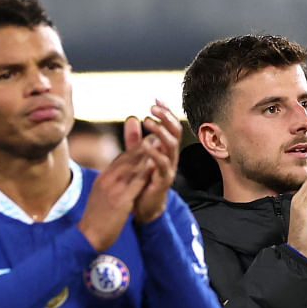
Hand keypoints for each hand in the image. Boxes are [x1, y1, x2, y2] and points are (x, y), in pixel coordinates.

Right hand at [78, 136, 153, 251]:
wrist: (87, 236)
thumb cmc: (94, 221)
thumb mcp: (98, 198)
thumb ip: (107, 187)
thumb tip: (114, 181)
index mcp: (103, 179)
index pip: (119, 160)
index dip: (134, 149)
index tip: (144, 141)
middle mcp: (107, 180)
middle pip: (127, 159)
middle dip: (142, 146)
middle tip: (156, 135)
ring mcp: (113, 189)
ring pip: (132, 167)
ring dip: (146, 154)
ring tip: (159, 144)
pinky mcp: (120, 200)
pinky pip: (135, 183)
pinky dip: (145, 172)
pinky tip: (155, 165)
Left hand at [125, 101, 181, 223]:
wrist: (144, 208)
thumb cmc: (143, 181)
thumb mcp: (138, 157)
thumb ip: (135, 139)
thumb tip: (131, 118)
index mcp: (166, 149)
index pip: (170, 126)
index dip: (166, 112)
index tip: (156, 100)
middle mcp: (171, 157)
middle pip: (175, 132)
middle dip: (166, 118)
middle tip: (153, 108)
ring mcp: (169, 168)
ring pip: (171, 146)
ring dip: (161, 132)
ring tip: (149, 121)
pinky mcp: (163, 181)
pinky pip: (163, 165)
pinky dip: (155, 154)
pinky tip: (146, 145)